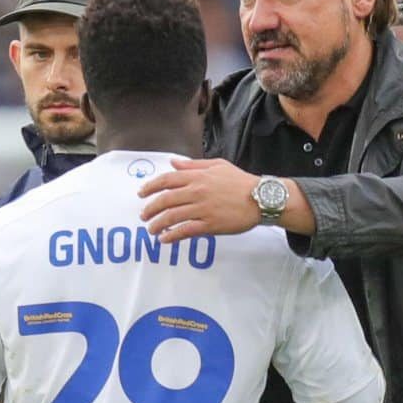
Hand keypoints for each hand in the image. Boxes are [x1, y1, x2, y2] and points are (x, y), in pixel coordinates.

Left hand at [138, 157, 263, 242]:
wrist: (261, 198)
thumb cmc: (240, 181)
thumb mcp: (217, 165)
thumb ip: (193, 165)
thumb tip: (173, 162)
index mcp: (197, 176)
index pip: (167, 180)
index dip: (150, 187)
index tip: (141, 194)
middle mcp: (197, 191)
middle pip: (165, 200)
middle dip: (150, 209)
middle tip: (143, 216)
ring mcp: (203, 209)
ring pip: (172, 217)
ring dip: (158, 224)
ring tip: (151, 230)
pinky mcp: (210, 225)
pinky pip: (185, 231)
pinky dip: (172, 236)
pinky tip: (165, 239)